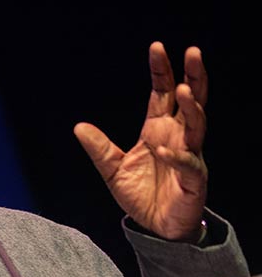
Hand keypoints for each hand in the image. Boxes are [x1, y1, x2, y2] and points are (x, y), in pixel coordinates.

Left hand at [74, 42, 207, 241]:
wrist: (156, 228)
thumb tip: (78, 127)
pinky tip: (163, 148)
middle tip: (193, 52)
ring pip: (197, 126)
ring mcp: (189, 156)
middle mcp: (178, 137)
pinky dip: (176, 156)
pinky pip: (188, 164)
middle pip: (191, 100)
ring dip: (192, 108)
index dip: (162, 71)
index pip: (162, 93)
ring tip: (183, 90)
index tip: (157, 47)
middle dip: (193, 76)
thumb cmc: (141, 196)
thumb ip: (99, 149)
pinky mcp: (193, 180)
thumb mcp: (112, 170)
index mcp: (159, 129)